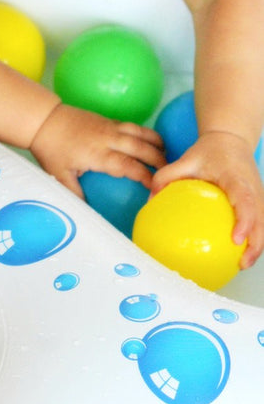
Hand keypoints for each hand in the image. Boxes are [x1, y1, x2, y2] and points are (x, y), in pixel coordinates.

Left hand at [30, 103, 165, 196]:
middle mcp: (108, 138)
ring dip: (156, 142)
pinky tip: (150, 141)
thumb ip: (75, 194)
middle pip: (141, 147)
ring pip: (140, 132)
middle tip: (169, 172)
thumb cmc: (50, 149)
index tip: (155, 187)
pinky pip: (132, 126)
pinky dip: (145, 133)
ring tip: (167, 154)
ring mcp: (109, 126)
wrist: (43, 119)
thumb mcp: (59, 175)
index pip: (128, 166)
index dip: (145, 176)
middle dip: (158, 159)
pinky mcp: (107, 120)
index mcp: (98, 154)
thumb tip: (86, 214)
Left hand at [150, 130, 263, 267]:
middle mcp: (253, 188)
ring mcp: (259, 196)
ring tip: (241, 264)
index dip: (245, 221)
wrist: (231, 139)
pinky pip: (260, 222)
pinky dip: (254, 238)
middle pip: (262, 219)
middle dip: (256, 243)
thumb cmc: (209, 150)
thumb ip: (167, 176)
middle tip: (241, 263)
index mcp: (237, 178)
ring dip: (257, 245)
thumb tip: (150, 198)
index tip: (236, 239)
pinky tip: (239, 253)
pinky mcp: (259, 201)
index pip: (246, 201)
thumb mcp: (186, 159)